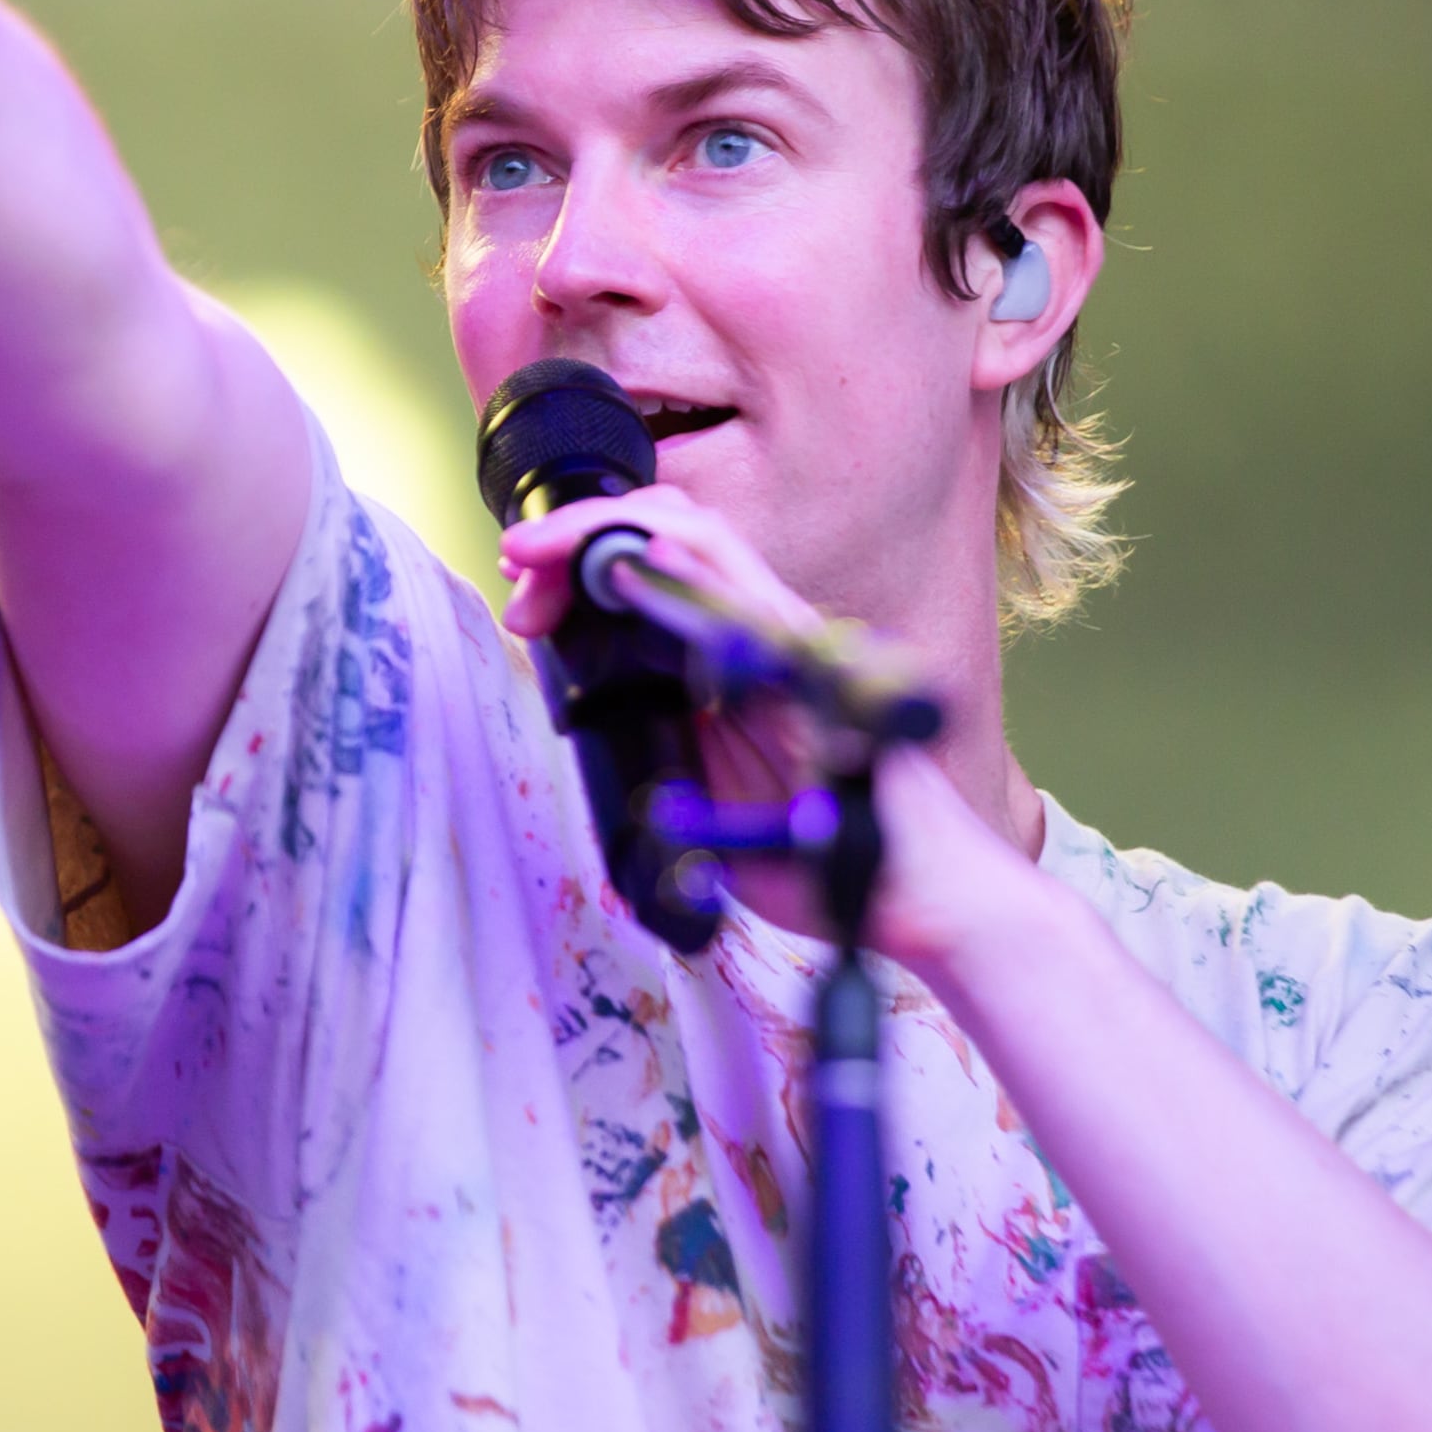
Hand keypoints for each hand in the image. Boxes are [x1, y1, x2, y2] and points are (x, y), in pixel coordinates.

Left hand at [496, 485, 1055, 981]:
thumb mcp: (711, 811)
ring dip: (608, 534)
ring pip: (700, 541)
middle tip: (515, 563)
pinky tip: (630, 560)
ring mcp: (790, 642)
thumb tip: (608, 751)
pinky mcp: (813, 667)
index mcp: (733, 661)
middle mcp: (761, 635)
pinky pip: (746, 596)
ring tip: (539, 549)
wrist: (915, 897)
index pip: (651, 575)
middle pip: (665, 538)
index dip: (577, 566)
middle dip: (576, 537)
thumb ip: (669, 766)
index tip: (523, 597)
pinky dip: (683, 566)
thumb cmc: (826, 862)